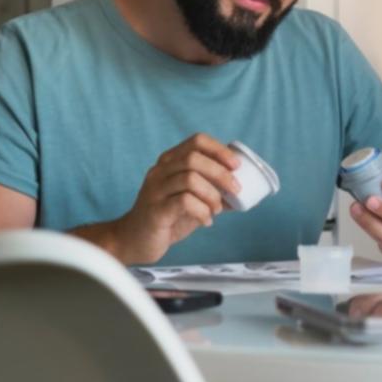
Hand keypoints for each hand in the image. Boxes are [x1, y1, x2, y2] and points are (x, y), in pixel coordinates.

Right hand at [108, 133, 241, 262]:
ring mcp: (155, 189)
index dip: (219, 150)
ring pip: (189, 178)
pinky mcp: (155, 210)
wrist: (135, 240)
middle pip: (194, 158)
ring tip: (217, 209)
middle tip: (235, 190)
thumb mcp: (193, 201)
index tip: (236, 165)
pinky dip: (202, 211)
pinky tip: (206, 221)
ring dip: (212, 195)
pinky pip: (184, 202)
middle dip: (221, 173)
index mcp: (170, 162)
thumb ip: (214, 193)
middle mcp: (160, 171)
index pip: (196, 141)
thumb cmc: (167, 218)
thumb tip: (246, 192)